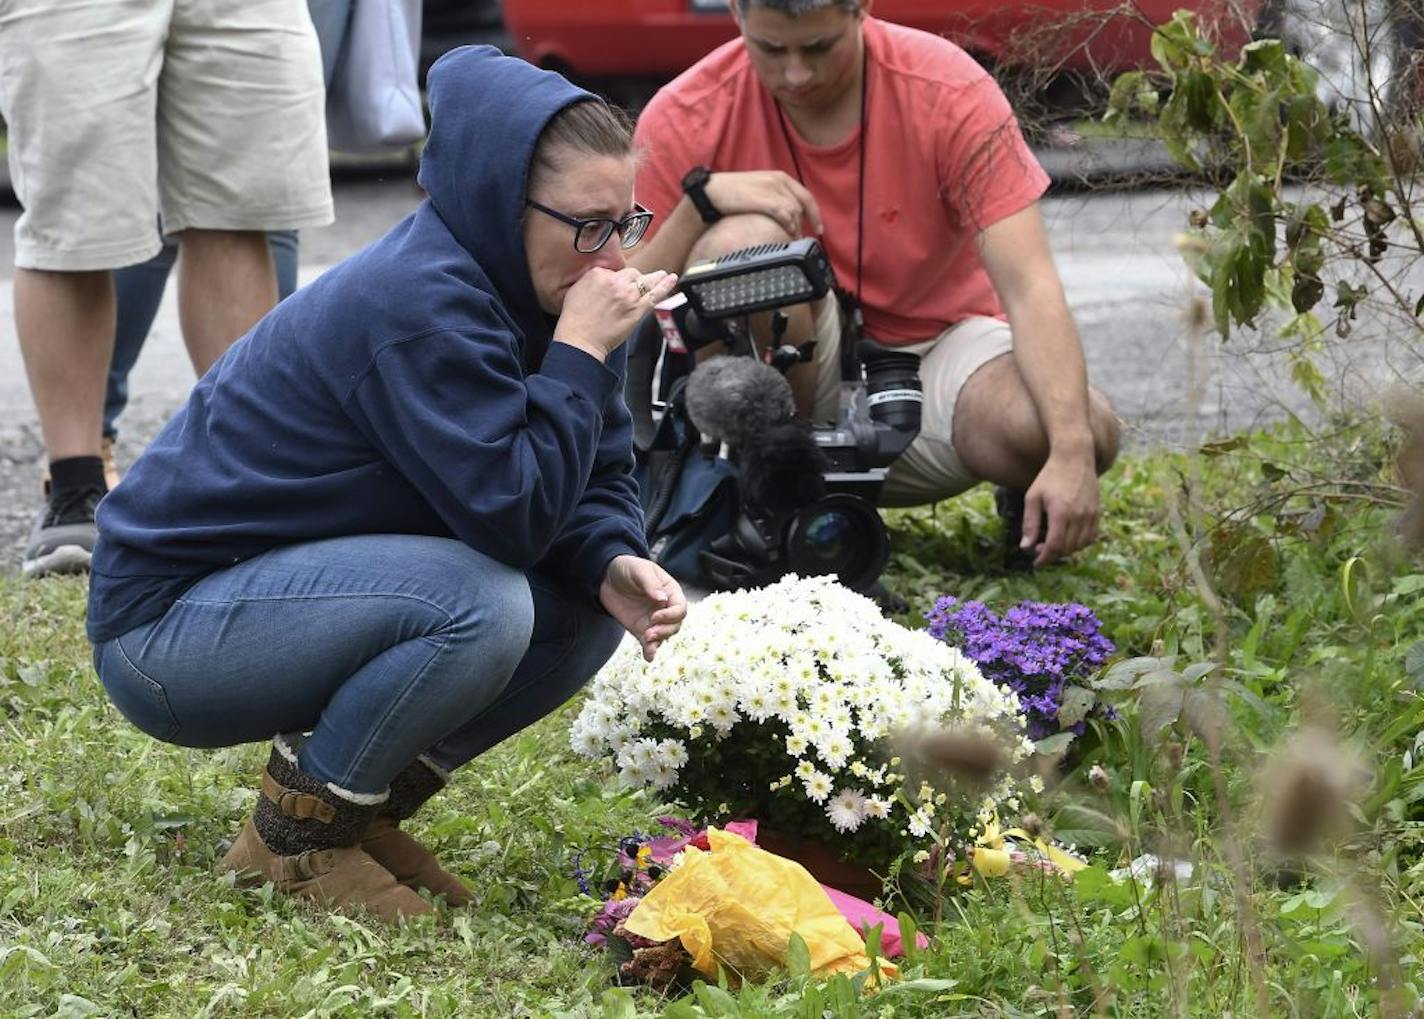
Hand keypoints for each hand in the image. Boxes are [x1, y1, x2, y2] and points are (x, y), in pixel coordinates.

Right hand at [555, 268, 678, 360]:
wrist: (580, 339)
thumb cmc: (575, 319)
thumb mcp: (577, 289)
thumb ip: (592, 279)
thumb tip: (602, 277)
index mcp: (599, 275)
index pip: (615, 270)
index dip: (617, 278)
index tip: (617, 285)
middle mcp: (615, 282)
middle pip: (632, 274)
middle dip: (633, 280)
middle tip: (633, 287)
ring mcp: (629, 296)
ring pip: (646, 281)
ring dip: (655, 277)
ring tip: (662, 275)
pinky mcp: (638, 309)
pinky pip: (655, 294)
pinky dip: (665, 286)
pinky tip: (672, 279)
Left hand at [599, 555, 686, 661]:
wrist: (606, 577)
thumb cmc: (628, 568)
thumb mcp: (640, 570)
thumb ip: (650, 584)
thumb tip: (662, 600)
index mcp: (670, 592)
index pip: (680, 608)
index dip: (671, 615)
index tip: (655, 615)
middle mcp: (665, 608)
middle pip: (675, 625)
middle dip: (664, 631)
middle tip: (649, 632)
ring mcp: (653, 620)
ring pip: (664, 636)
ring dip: (658, 641)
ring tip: (647, 641)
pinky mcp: (640, 629)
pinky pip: (649, 643)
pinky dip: (650, 651)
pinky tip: (648, 657)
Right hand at [703, 170, 824, 238]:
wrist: (712, 193)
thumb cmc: (732, 194)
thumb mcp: (758, 190)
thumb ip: (774, 198)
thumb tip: (787, 217)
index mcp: (780, 177)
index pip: (806, 197)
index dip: (815, 215)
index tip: (819, 230)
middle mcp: (779, 181)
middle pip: (802, 207)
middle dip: (804, 226)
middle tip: (799, 240)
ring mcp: (773, 190)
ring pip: (795, 213)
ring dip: (794, 229)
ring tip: (788, 241)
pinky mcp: (765, 200)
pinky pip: (785, 216)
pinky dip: (787, 227)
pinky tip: (784, 235)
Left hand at [1021, 450, 1100, 567]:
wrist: (1074, 458)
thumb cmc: (1050, 476)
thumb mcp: (1033, 498)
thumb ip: (1030, 524)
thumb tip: (1026, 547)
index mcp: (1061, 513)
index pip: (1055, 546)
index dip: (1045, 558)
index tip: (1036, 563)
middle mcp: (1079, 516)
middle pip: (1068, 548)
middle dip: (1053, 554)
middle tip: (1040, 548)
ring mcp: (1091, 514)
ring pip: (1080, 545)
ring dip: (1066, 549)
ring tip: (1053, 541)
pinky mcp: (1097, 512)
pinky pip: (1091, 537)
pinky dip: (1080, 543)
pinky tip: (1068, 536)